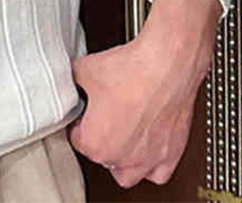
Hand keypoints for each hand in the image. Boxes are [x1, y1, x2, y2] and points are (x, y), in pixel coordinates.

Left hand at [67, 32, 206, 188]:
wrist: (165, 66)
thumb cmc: (129, 71)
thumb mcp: (83, 69)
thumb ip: (72, 80)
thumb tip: (70, 79)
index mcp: (95, 143)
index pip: (77, 139)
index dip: (78, 121)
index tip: (85, 112)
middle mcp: (121, 158)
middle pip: (101, 157)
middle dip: (99, 139)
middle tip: (102, 116)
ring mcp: (147, 159)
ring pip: (127, 174)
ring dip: (121, 159)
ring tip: (120, 134)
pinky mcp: (171, 154)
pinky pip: (158, 173)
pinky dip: (151, 163)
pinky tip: (146, 145)